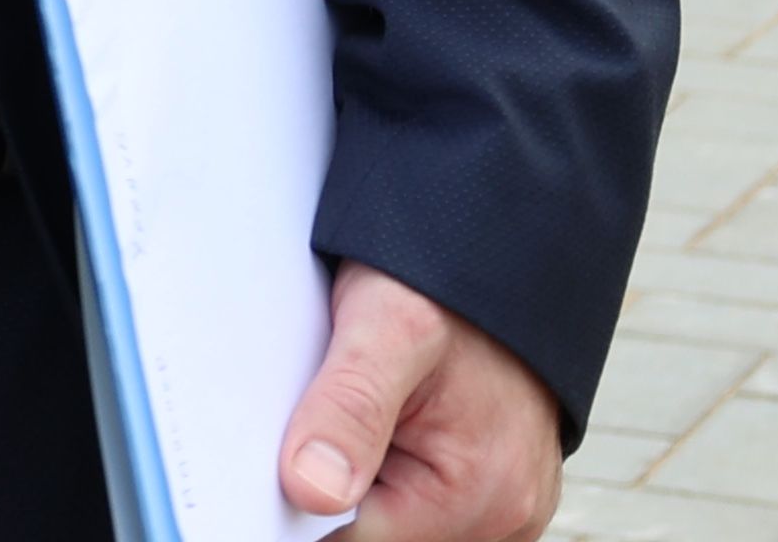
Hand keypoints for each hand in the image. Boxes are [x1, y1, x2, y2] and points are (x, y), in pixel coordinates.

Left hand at [281, 262, 562, 538]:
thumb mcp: (385, 326)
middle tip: (316, 415)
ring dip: (358, 479)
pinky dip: (379, 473)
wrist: (496, 263)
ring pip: (389, 518)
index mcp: (480, 494)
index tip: (278, 455)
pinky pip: (410, 504)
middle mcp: (500, 516)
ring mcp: (496, 510)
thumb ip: (349, 408)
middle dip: (332, 486)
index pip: (353, 540)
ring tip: (354, 410)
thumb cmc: (445, 290)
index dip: (302, 502)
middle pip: (373, 532)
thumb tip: (311, 490)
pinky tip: (374, 425)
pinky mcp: (485, 496)